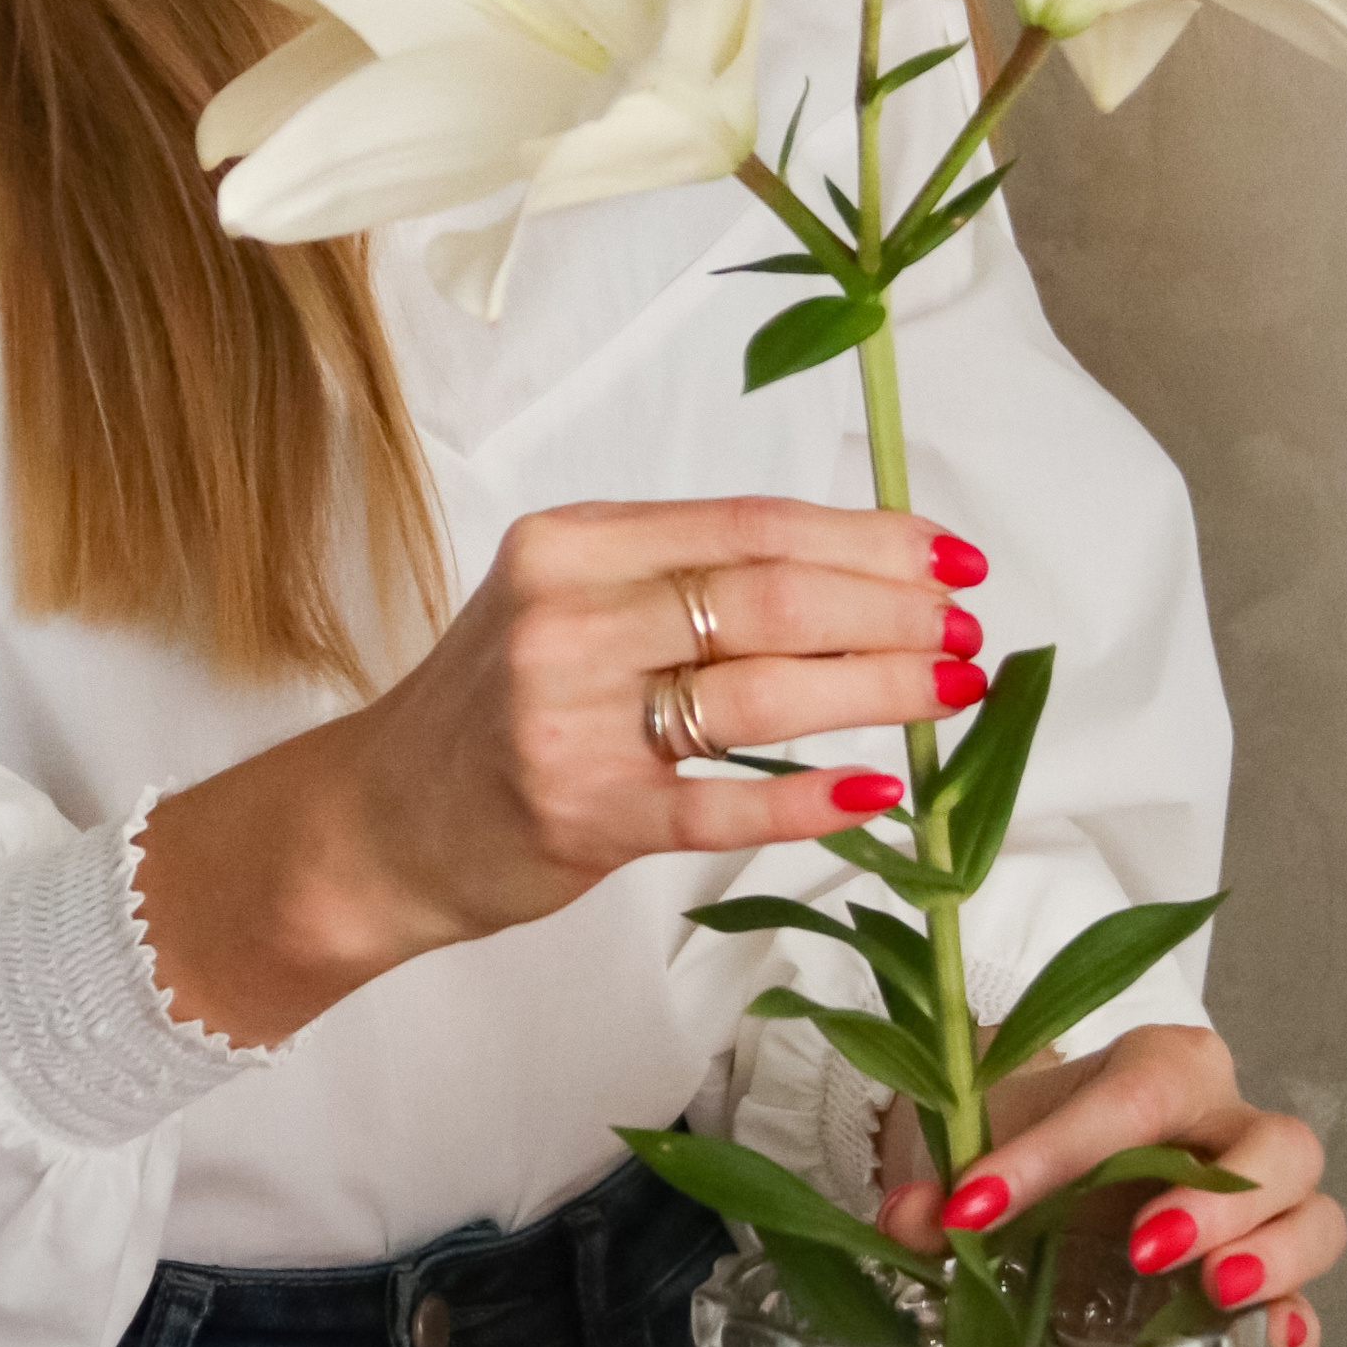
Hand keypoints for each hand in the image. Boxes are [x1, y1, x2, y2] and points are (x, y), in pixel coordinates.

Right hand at [138, 495, 984, 1045]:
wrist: (378, 822)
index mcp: (571, 544)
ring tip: (952, 690)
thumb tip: (854, 571)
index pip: (747, 525)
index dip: (865, 537)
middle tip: (967, 630)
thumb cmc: (494, 706)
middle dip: (889, 610)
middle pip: (765, 598)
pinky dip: (806, 799)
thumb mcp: (565, 604)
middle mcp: (564, 618)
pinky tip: (875, 795)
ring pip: (757, 693)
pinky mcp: (579, 816)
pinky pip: (718, 803)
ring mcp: (569, 719)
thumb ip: (680, 581)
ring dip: (875, 689)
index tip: (949, 555)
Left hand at [873, 1022, 1344, 1346]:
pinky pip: (1313, 1289)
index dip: (1054, 1153)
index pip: (1129, 1097)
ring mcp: (1266, 1196)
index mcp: (1162, 1066)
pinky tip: (1275, 1345)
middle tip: (1144, 1248)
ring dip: (1272, 1253)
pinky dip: (1298, 1311)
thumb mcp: (987, 1142)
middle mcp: (1230, 1119)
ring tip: (1213, 1292)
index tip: (978, 1206)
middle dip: (1218, 1198)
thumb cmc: (1037, 1135)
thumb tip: (905, 1218)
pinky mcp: (1272, 1266)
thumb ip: (942, 1182)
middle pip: (1275, 1142)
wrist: (1060, 1160)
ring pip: (1314, 1210)